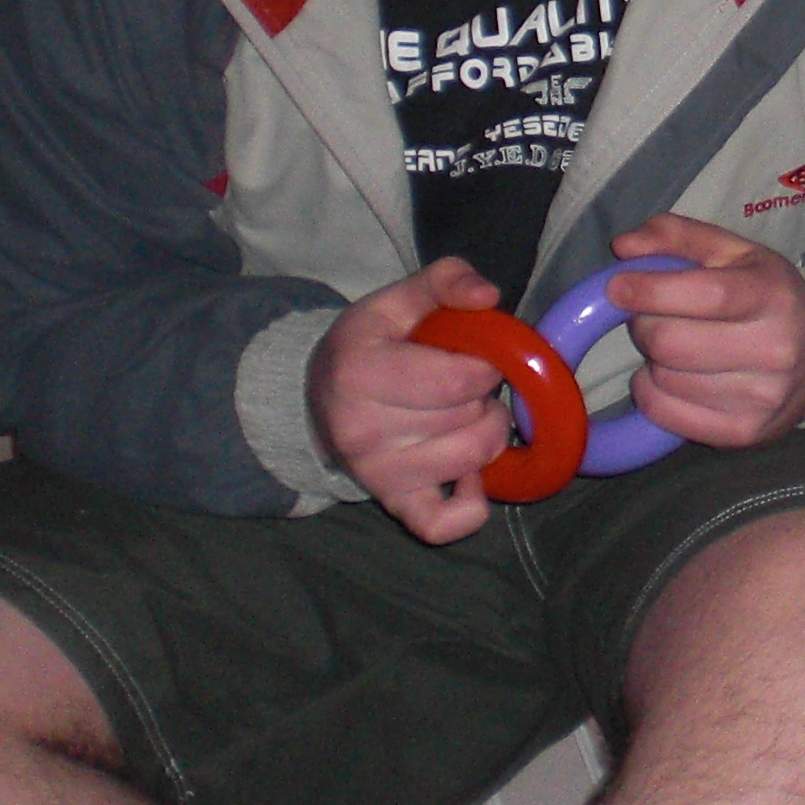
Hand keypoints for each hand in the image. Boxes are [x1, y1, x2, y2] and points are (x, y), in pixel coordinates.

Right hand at [309, 257, 513, 544]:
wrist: (316, 399)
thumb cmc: (367, 346)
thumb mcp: (396, 300)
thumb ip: (444, 280)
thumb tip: (488, 297)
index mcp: (360, 373)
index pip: (457, 380)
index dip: (485, 364)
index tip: (475, 356)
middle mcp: (363, 431)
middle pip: (468, 418)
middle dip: (484, 396)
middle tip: (467, 385)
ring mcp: (377, 474)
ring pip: (471, 461)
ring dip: (487, 434)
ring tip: (469, 415)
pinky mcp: (392, 504)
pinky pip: (443, 524)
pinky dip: (472, 505)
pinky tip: (469, 473)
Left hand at [605, 212, 804, 447]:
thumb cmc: (766, 297)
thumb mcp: (733, 253)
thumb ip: (678, 236)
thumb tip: (624, 247)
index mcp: (773, 295)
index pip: (708, 295)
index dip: (653, 291)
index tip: (617, 288)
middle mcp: (776, 349)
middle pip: (672, 342)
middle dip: (644, 325)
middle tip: (652, 317)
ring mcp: (762, 397)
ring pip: (664, 380)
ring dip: (651, 361)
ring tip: (675, 347)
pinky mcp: (743, 433)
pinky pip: (665, 414)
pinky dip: (652, 393)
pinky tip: (670, 378)